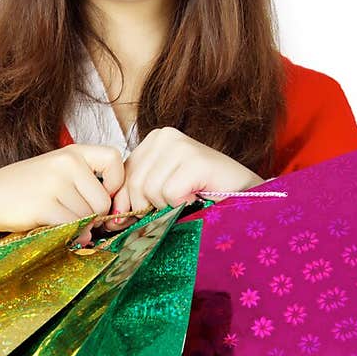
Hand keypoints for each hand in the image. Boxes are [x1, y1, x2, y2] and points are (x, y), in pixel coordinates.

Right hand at [0, 143, 126, 245]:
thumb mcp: (60, 174)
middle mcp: (66, 162)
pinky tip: (57, 230)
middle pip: (104, 201)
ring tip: (57, 218)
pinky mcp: (44, 205)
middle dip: (95, 216)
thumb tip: (118, 216)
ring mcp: (54, 183)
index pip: (115, 160)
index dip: (117, 184)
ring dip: (78, 226)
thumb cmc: (30, 189)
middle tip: (74, 216)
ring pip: (89, 217)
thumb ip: (89, 186)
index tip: (105, 197)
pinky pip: (73, 226)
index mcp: (73, 152)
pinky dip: (70, 235)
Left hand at [109, 127, 262, 216]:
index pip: (122, 177)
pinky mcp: (195, 159)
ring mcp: (180, 145)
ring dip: (170, 206)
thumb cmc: (204, 197)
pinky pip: (169, 194)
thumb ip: (136, 198)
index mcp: (152, 141)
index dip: (129, 203)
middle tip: (174, 207)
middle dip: (150, 207)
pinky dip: (182, 204)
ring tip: (190, 198)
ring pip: (149, 191)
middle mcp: (163, 136)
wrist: (246, 197)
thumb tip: (110, 220)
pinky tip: (197, 196)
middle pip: (133, 184)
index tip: (140, 217)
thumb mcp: (161, 193)